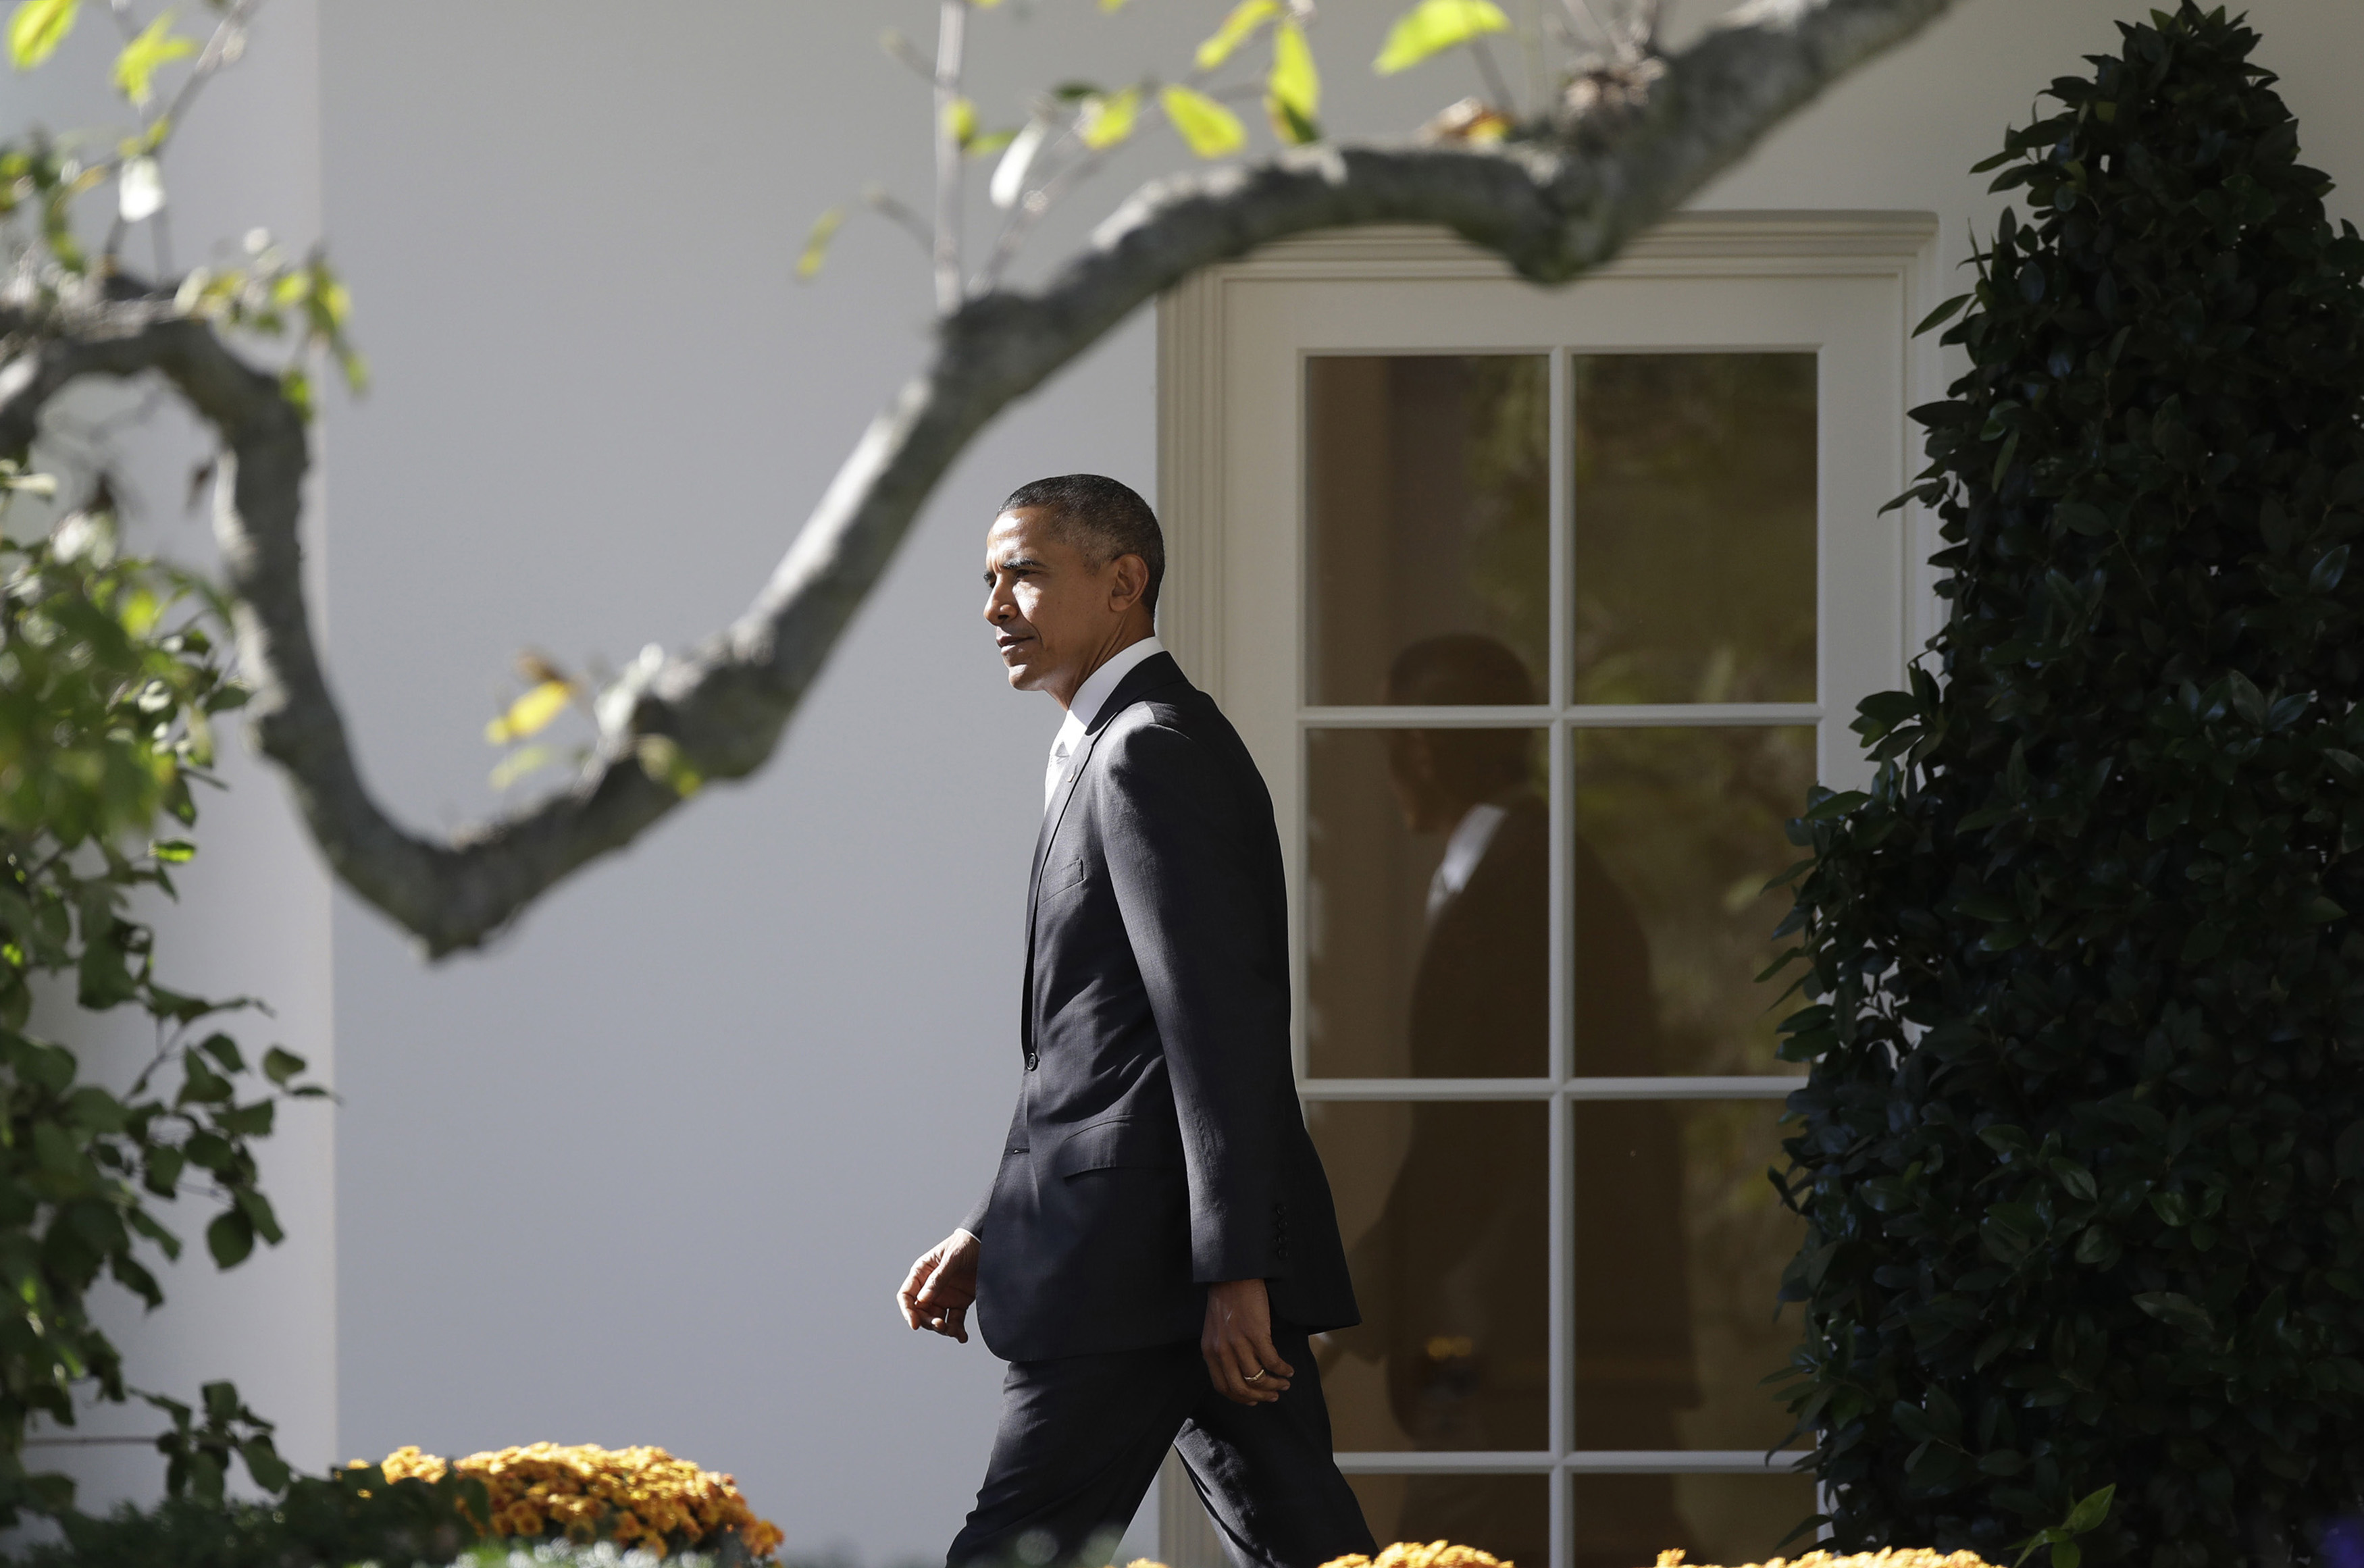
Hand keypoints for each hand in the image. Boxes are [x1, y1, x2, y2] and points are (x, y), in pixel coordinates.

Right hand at [898, 1229, 979, 1342]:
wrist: (989, 1241)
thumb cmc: (966, 1244)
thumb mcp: (952, 1258)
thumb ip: (938, 1278)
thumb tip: (923, 1300)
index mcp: (922, 1273)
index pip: (907, 1296)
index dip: (907, 1311)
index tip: (914, 1324)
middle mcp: (930, 1287)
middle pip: (921, 1312)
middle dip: (929, 1322)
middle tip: (941, 1325)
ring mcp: (945, 1296)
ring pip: (937, 1319)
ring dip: (943, 1329)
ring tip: (955, 1332)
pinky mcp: (960, 1302)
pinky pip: (955, 1321)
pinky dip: (957, 1331)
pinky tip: (962, 1337)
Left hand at [1202, 1278, 1291, 1404]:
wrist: (1234, 1276)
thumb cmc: (1226, 1301)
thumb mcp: (1215, 1331)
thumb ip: (1221, 1352)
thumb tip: (1238, 1372)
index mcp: (1209, 1351)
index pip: (1222, 1386)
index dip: (1240, 1398)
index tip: (1253, 1400)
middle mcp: (1221, 1351)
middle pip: (1241, 1388)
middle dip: (1260, 1396)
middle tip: (1273, 1397)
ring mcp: (1238, 1343)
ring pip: (1257, 1378)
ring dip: (1274, 1385)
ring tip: (1284, 1384)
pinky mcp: (1256, 1334)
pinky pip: (1271, 1361)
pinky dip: (1282, 1369)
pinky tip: (1288, 1370)